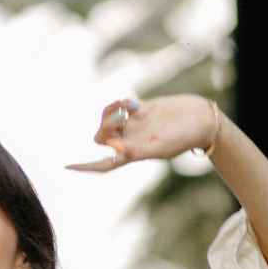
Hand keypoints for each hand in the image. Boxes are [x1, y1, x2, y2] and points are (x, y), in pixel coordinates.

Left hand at [65, 94, 215, 172]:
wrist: (201, 120)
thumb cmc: (184, 138)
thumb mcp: (159, 147)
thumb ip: (137, 150)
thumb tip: (114, 149)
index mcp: (133, 154)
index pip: (104, 164)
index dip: (86, 166)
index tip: (67, 166)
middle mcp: (132, 140)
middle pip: (102, 138)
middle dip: (103, 128)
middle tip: (118, 119)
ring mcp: (136, 125)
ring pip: (109, 120)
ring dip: (109, 112)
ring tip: (122, 106)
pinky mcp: (143, 110)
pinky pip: (122, 106)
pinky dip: (120, 103)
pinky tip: (129, 102)